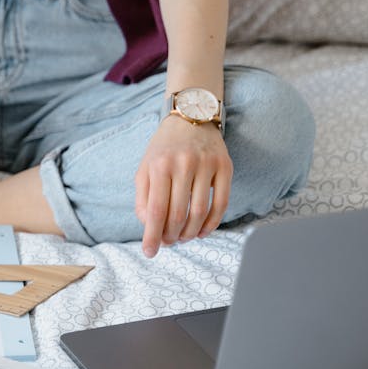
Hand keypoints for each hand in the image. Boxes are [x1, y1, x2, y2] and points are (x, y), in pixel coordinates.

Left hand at [135, 116, 232, 258]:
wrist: (192, 116)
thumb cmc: (164, 148)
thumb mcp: (145, 168)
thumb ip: (142, 198)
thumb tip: (149, 227)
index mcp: (159, 165)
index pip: (155, 210)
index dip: (152, 236)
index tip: (150, 252)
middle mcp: (183, 164)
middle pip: (178, 215)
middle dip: (171, 236)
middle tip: (169, 242)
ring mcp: (206, 165)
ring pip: (200, 212)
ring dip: (191, 233)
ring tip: (184, 238)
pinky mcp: (225, 167)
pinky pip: (221, 204)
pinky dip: (212, 224)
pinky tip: (202, 231)